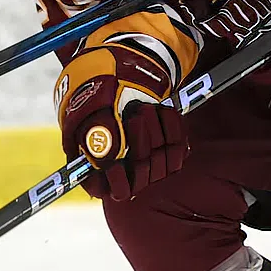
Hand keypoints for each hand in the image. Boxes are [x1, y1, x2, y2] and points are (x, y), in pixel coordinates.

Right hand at [56, 47, 186, 200]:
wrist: (125, 79)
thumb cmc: (101, 98)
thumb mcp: (92, 114)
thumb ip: (96, 137)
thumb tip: (105, 157)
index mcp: (102, 170)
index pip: (115, 191)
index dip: (117, 181)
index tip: (115, 163)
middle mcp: (128, 172)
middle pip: (141, 175)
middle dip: (139, 142)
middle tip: (135, 117)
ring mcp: (151, 164)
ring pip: (161, 161)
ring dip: (155, 129)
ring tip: (144, 107)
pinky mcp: (171, 152)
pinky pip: (179, 146)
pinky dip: (172, 124)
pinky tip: (161, 110)